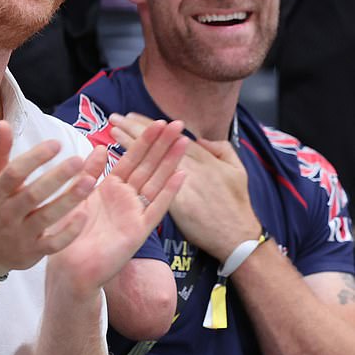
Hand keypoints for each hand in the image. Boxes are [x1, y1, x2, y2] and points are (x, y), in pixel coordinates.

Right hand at [0, 120, 106, 274]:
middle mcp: (8, 213)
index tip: (56, 144)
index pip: (15, 173)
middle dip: (56, 177)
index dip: (35, 158)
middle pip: (33, 194)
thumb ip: (0, 152)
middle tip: (78, 160)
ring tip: (90, 181)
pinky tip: (85, 215)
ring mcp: (21, 234)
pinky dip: (69, 232)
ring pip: (46, 217)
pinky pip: (53, 243)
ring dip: (69, 200)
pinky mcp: (34, 252)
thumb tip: (5, 123)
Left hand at [48, 119, 186, 294]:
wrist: (69, 268)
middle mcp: (126, 199)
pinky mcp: (138, 231)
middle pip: (148, 166)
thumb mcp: (77, 195)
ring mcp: (134, 213)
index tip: (159, 122)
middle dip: (163, 145)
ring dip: (170, 162)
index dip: (145, 140)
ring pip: (156, 182)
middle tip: (179, 124)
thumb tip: (102, 147)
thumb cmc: (70, 234)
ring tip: (185, 142)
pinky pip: (156, 209)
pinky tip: (182, 176)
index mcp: (111, 188)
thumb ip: (89, 171)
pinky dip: (169, 193)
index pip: (132, 159)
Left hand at [110, 113, 260, 261]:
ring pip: (155, 162)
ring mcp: (186, 186)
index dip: (151, 128)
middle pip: (158, 147)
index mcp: (205, 160)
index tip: (131, 116)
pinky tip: (129, 162)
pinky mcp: (180, 205)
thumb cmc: (237, 205)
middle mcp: (193, 169)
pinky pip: (160, 187)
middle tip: (116, 118)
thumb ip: (221, 150)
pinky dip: (146, 174)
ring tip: (116, 131)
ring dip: (135, 146)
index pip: (172, 140)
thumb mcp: (238, 171)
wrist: (238, 237)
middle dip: (136, 131)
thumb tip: (201, 139)